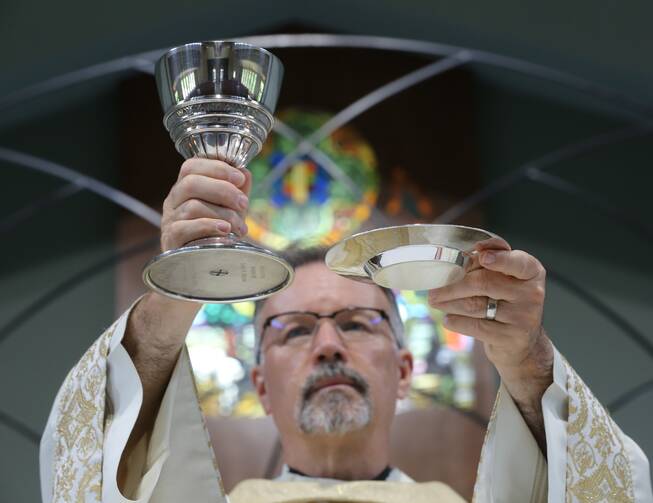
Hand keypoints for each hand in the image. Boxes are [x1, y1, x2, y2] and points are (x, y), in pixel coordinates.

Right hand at [160, 158, 250, 251]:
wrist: (203, 265)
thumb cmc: (217, 232)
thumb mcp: (230, 208)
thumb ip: (237, 189)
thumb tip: (245, 172)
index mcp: (185, 187)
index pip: (191, 166)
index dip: (217, 168)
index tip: (239, 178)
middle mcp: (173, 200)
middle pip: (191, 183)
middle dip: (223, 190)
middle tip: (243, 203)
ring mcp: (170, 219)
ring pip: (192, 206)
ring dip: (223, 214)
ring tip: (240, 227)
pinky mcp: (171, 239)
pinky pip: (185, 227)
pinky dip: (209, 227)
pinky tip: (225, 231)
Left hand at [428, 237, 551, 381]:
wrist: (522, 342)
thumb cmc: (507, 301)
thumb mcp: (508, 277)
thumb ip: (494, 257)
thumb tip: (477, 247)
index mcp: (531, 271)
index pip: (517, 262)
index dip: (499, 258)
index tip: (481, 257)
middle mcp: (532, 293)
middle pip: (484, 283)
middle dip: (452, 285)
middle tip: (433, 290)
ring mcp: (523, 317)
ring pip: (475, 305)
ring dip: (449, 303)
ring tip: (435, 302)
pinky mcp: (511, 337)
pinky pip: (476, 326)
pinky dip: (457, 321)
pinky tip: (448, 319)